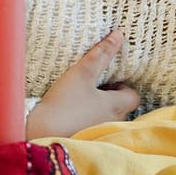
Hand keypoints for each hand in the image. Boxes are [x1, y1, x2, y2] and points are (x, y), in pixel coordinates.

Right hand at [25, 31, 139, 138]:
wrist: (42, 133)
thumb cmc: (65, 102)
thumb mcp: (82, 73)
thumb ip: (101, 55)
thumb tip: (120, 35)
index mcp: (116, 106)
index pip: (133, 96)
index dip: (123, 86)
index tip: (106, 81)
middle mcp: (113, 121)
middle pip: (121, 107)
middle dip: (110, 97)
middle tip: (92, 87)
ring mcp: (99, 132)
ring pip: (107, 117)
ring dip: (99, 108)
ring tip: (80, 98)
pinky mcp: (85, 139)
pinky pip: (94, 126)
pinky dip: (87, 119)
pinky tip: (72, 112)